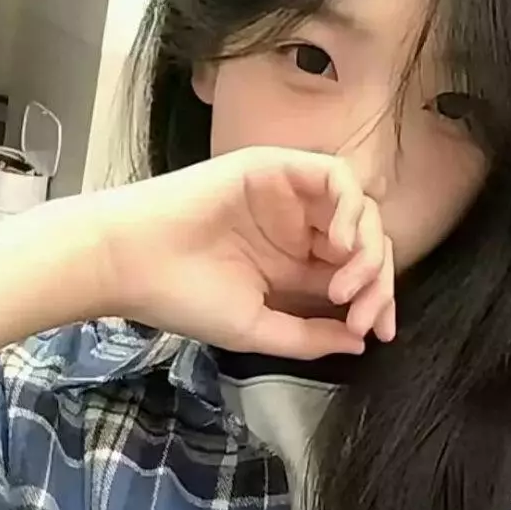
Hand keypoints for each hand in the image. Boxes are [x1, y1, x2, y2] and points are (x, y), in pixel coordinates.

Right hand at [93, 146, 395, 359]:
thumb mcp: (254, 328)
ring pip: (359, 210)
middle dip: (376, 281)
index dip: (375, 302)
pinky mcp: (276, 168)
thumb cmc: (183, 298)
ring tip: (347, 283)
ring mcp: (288, 198)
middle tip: (362, 312)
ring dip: (366, 247)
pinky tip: (338, 242)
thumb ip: (308, 337)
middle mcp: (295, 230)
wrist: (133, 261)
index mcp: (289, 268)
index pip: (352, 277)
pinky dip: (350, 207)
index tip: (377, 333)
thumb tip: (360, 342)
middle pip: (364, 244)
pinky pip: (335, 177)